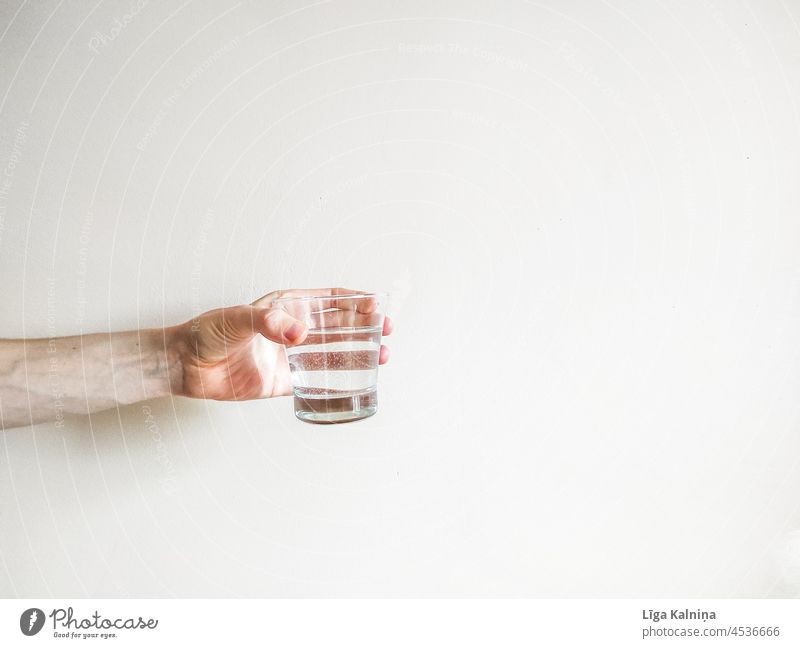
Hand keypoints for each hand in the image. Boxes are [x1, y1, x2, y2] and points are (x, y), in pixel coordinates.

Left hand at [169, 288, 392, 399]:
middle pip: (339, 325)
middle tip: (387, 330)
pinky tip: (357, 382)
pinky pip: (317, 383)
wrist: (187, 366)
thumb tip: (301, 334)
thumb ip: (271, 322)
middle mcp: (293, 330)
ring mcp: (291, 357)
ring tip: (383, 356)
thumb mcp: (240, 318)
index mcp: (287, 307)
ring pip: (335, 353)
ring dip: (359, 353)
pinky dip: (339, 382)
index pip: (329, 300)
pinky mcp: (284, 383)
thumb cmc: (208, 332)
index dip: (355, 301)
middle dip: (366, 326)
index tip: (376, 305)